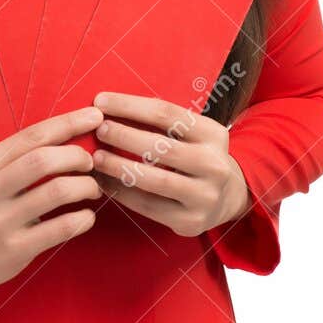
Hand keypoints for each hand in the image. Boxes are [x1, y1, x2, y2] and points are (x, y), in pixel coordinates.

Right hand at [0, 106, 104, 311]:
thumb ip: (14, 160)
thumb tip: (66, 137)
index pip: (30, 136)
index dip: (67, 123)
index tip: (94, 116)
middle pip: (43, 160)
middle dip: (77, 156)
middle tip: (90, 163)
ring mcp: (0, 222)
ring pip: (55, 192)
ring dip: (85, 186)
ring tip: (92, 189)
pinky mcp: (14, 250)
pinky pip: (60, 229)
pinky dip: (83, 219)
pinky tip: (87, 217)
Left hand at [89, 90, 251, 237]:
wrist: (226, 197)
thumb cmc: (194, 156)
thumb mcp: (190, 134)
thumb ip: (159, 122)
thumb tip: (107, 107)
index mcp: (213, 134)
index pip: (166, 113)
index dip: (130, 106)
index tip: (101, 101)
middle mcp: (214, 165)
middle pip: (162, 146)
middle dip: (124, 136)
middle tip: (99, 130)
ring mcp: (205, 196)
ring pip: (155, 180)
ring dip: (120, 167)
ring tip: (96, 158)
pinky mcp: (191, 221)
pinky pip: (149, 206)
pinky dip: (123, 193)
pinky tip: (104, 182)